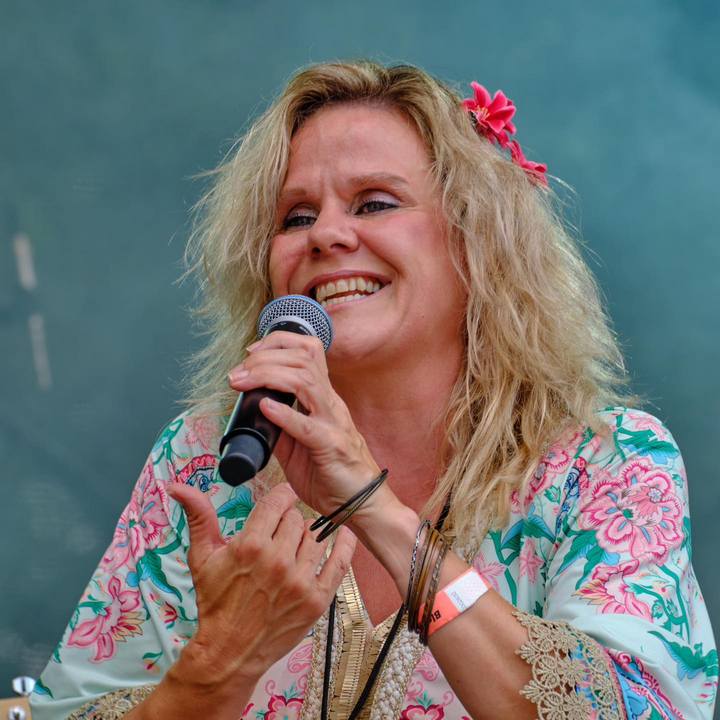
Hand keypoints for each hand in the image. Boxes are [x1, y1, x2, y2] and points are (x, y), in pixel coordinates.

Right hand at [167, 481, 355, 690]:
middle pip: (297, 519)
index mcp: (250, 546)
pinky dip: (344, 546)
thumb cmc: (215, 602)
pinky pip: (340, 563)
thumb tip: (177, 487)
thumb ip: (198, 516)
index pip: (277, 502)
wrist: (229, 651)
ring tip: (296, 544)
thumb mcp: (202, 557)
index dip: (280, 497)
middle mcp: (278, 561)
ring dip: (307, 536)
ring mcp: (300, 581)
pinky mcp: (317, 600)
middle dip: (288, 521)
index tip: (282, 498)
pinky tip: (344, 535)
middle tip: (280, 533)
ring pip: (316, 537)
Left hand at [228, 331, 382, 515]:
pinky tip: (266, 408)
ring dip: (268, 376)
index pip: (307, 351)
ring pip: (305, 381)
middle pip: (304, 358)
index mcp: (324, 399)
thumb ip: (280, 426)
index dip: (277, 343)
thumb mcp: (299, 445)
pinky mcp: (331, 447)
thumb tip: (253, 411)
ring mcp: (333, 423)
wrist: (363, 505)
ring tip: (243, 383)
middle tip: (238, 373)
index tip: (251, 353)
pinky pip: (308, 426)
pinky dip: (285, 414)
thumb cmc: (333, 476)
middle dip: (266, 357)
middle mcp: (331, 404)